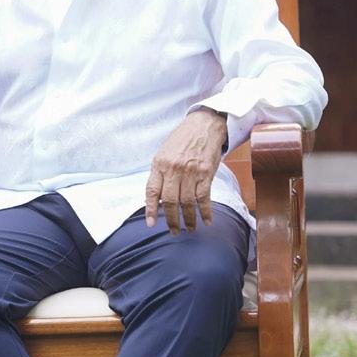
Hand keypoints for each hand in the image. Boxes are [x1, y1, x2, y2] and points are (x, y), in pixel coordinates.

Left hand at [145, 108, 227, 234]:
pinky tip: (206, 221)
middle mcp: (174, 169)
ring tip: (189, 229)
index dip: (151, 209)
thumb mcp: (164, 152)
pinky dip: (205, 212)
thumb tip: (158, 198)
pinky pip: (204, 198)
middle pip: (170, 201)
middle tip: (173, 231)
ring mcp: (191, 172)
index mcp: (160, 164)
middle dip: (171, 220)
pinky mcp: (206, 174)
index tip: (151, 223)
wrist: (204, 125)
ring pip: (187, 202)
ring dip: (189, 219)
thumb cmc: (183, 139)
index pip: (152, 191)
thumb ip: (160, 173)